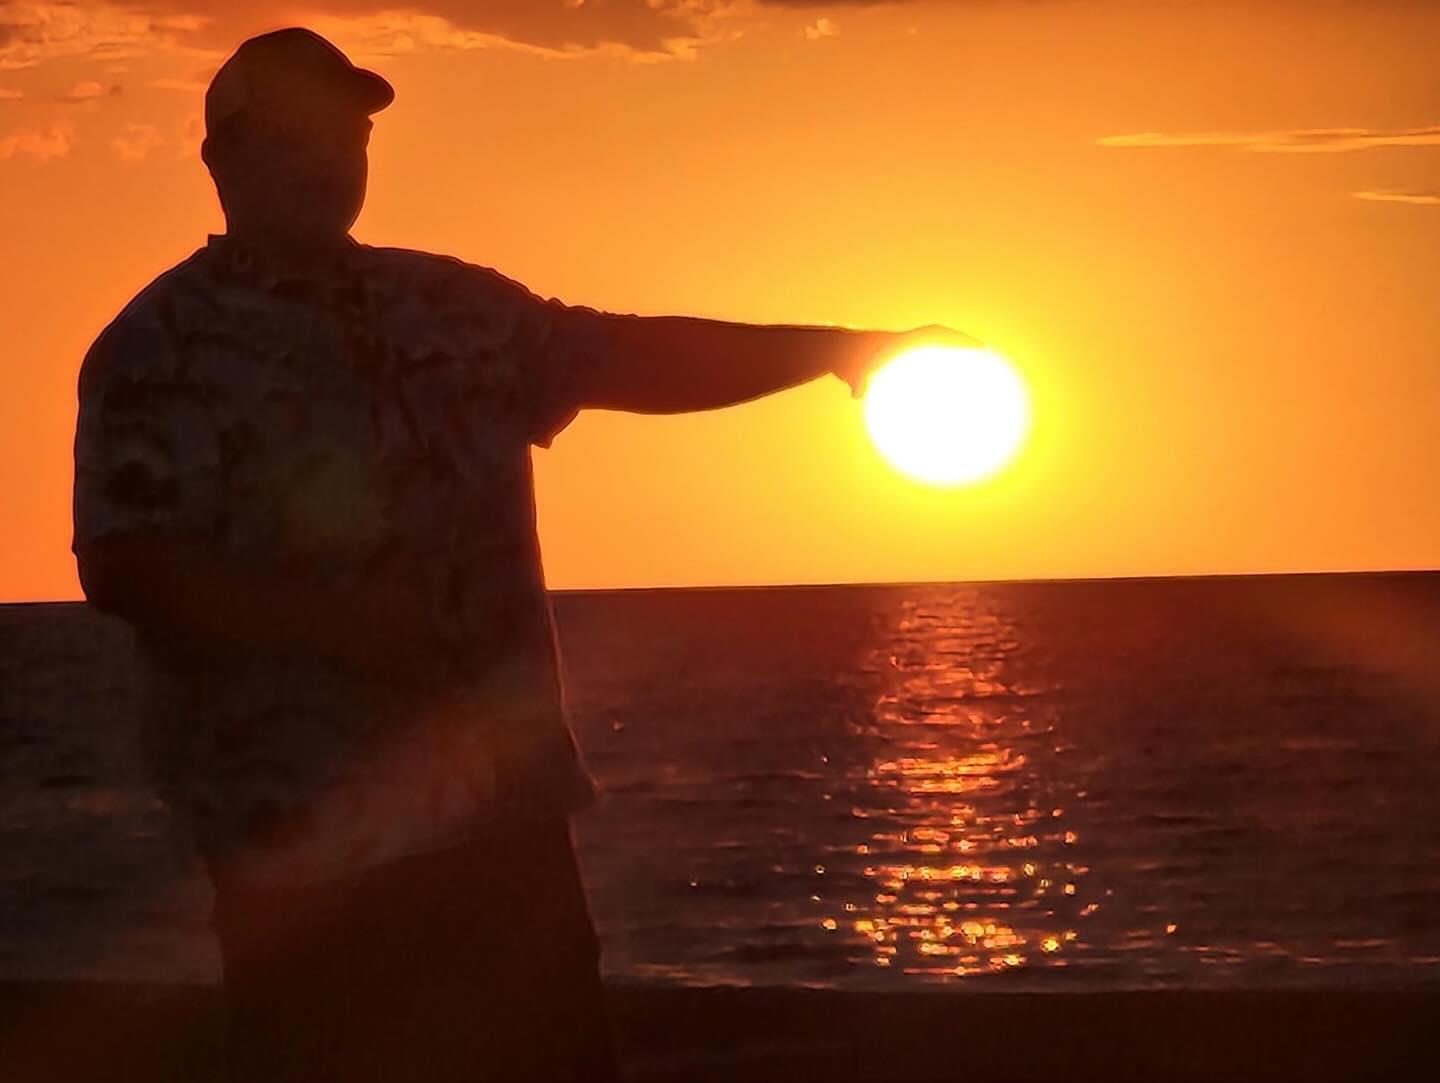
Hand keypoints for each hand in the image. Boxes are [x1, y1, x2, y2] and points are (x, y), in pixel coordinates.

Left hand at [833, 324, 983, 398]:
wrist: (835, 350)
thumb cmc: (846, 361)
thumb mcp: (851, 370)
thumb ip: (857, 381)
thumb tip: (857, 395)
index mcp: (901, 342)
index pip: (935, 336)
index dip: (956, 340)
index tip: (977, 347)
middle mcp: (906, 342)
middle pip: (940, 338)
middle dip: (961, 343)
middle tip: (983, 352)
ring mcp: (904, 348)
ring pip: (934, 348)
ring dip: (951, 352)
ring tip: (972, 368)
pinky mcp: (899, 357)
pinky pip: (923, 361)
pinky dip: (935, 369)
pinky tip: (942, 392)